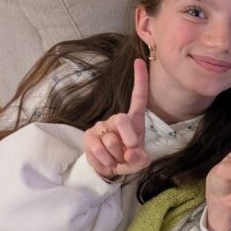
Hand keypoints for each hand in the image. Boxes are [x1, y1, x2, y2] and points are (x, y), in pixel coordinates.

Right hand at [84, 59, 150, 178]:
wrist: (110, 169)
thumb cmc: (129, 159)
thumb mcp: (140, 161)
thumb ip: (141, 158)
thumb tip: (130, 152)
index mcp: (134, 120)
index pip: (138, 97)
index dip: (140, 79)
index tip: (139, 60)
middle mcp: (117, 118)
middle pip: (122, 120)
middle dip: (129, 141)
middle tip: (128, 154)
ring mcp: (102, 125)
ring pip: (110, 140)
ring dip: (117, 156)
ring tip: (117, 159)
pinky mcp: (89, 135)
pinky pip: (98, 148)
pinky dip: (106, 160)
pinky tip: (108, 162)